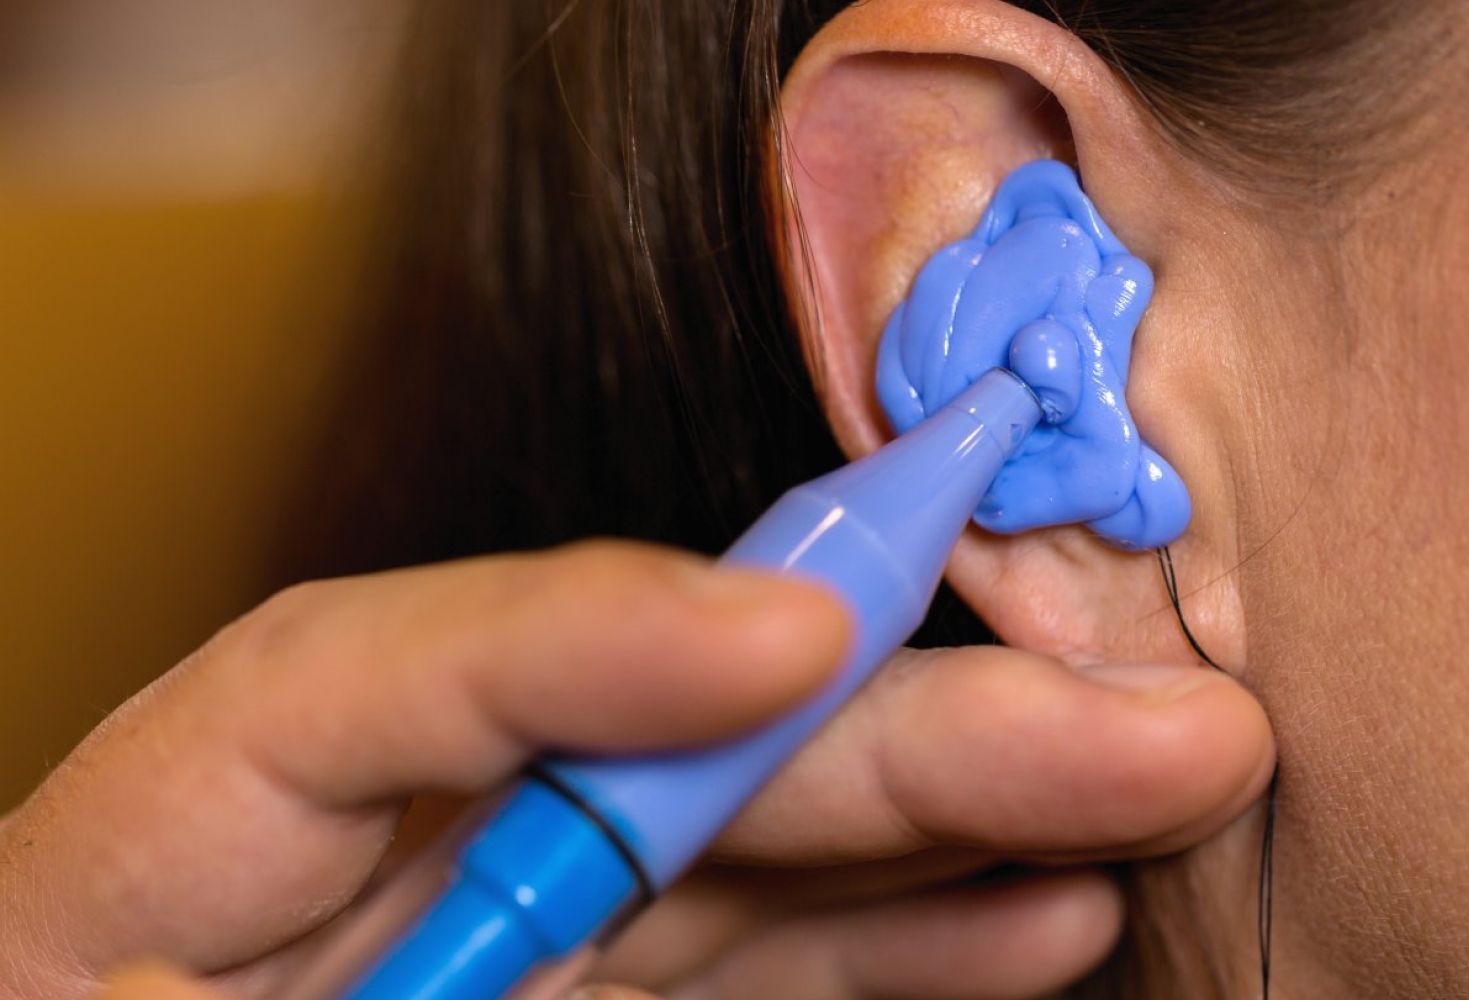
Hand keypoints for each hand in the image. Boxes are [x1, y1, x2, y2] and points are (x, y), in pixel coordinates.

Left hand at [1, 541, 1270, 999]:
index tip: (792, 631)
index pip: (370, 673)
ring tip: (1136, 774)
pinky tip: (1032, 913)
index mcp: (179, 836)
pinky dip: (901, 942)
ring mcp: (499, 934)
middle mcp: (377, 853)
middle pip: (643, 748)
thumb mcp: (121, 997)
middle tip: (1116, 706)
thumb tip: (431, 854)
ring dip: (949, 819)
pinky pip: (755, 960)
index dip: (593, 631)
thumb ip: (242, 979)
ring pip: (745, 850)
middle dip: (889, 721)